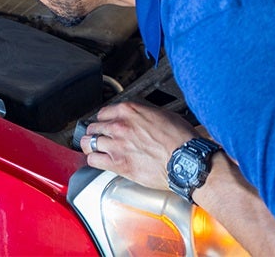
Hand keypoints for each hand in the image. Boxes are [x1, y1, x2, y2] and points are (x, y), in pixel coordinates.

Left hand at [80, 102, 199, 190]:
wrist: (186, 161)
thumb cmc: (181, 140)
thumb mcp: (163, 115)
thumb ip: (144, 114)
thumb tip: (140, 118)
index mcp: (129, 111)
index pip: (103, 113)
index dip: (104, 120)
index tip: (106, 125)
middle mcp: (119, 125)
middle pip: (94, 127)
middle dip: (96, 133)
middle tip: (100, 138)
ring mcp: (116, 144)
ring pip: (89, 142)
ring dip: (91, 146)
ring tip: (94, 150)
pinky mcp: (118, 163)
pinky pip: (93, 160)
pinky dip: (93, 160)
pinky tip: (98, 161)